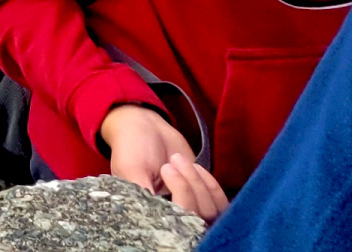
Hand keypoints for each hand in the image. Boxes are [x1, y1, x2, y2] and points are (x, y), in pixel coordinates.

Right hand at [100, 104, 228, 218]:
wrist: (145, 126)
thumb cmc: (132, 147)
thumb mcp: (132, 170)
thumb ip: (145, 194)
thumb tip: (161, 217)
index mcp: (150, 214)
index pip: (175, 224)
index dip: (179, 201)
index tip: (165, 169)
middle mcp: (171, 215)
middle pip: (196, 217)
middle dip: (188, 186)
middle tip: (172, 160)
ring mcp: (189, 206)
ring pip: (210, 211)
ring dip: (199, 183)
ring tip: (179, 160)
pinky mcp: (202, 196)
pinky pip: (219, 202)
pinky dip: (211, 184)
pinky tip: (195, 166)